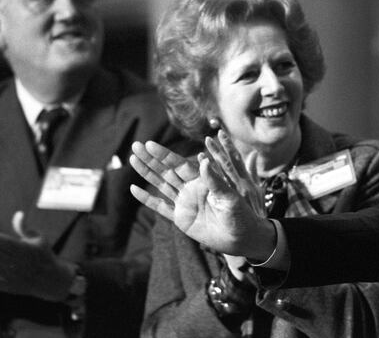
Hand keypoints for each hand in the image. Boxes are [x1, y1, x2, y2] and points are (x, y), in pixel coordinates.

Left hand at [0, 211, 74, 300]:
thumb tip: (19, 213)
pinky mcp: (6, 285)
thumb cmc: (43, 255)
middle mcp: (16, 262)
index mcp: (23, 248)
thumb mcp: (39, 238)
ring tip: (0, 254)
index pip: (3, 241)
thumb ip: (24, 227)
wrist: (50, 279)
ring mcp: (10, 275)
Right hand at [129, 143, 274, 258]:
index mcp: (203, 180)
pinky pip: (160, 207)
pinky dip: (147, 199)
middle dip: (151, 159)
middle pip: (166, 170)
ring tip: (132, 159)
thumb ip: (216, 181)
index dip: (164, 155)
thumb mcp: (230, 197)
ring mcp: (184, 202)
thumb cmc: (242, 215)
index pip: (179, 164)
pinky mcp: (180, 218)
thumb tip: (204, 160)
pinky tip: (133, 189)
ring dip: (146, 173)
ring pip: (160, 184)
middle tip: (135, 145)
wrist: (242, 238)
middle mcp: (191, 188)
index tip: (151, 144)